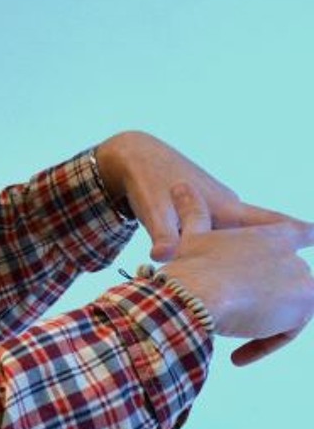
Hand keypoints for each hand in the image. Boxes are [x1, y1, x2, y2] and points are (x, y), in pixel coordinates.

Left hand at [95, 131, 296, 260]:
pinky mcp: (202, 212)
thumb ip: (163, 234)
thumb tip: (162, 256)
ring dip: (260, 249)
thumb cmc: (145, 182)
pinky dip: (233, 247)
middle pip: (267, 229)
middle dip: (290, 242)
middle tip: (312, 249)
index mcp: (225, 209)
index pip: (273, 225)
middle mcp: (227, 208)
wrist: (133, 156)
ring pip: (243, 234)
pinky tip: (231, 264)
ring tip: (280, 272)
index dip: (301, 233)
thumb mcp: (154, 210)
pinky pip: (225, 233)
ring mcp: (216, 208)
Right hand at [162, 184, 313, 364]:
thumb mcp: (192, 236)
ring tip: (232, 333)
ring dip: (265, 324)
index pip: (303, 231)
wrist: (195, 295)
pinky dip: (265, 343)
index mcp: (269, 233)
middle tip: (237, 313)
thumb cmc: (191, 265)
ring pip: (290, 308)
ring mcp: (302, 279)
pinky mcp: (306, 305)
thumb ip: (193, 213)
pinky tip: (240, 355)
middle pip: (293, 279)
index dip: (311, 236)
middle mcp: (292, 254)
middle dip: (269, 299)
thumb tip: (179, 186)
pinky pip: (288, 331)